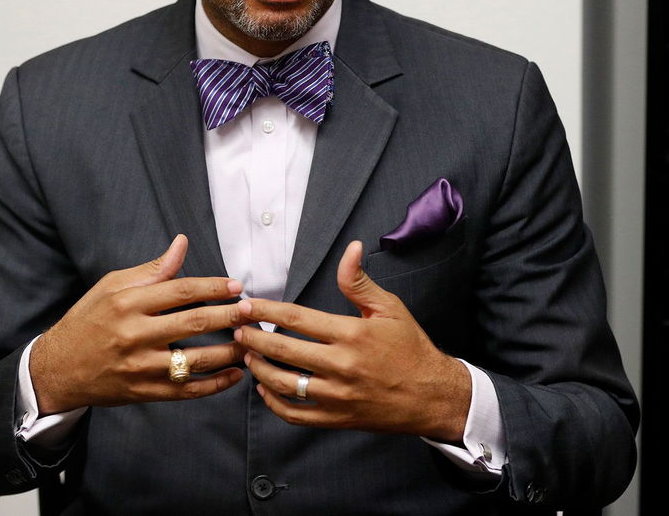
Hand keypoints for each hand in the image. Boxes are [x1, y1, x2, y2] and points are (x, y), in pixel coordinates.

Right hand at [30, 234, 250, 413]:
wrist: (59, 368)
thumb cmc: (88, 320)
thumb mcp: (111, 287)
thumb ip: (151, 270)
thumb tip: (181, 243)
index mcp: (128, 303)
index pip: (181, 291)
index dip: (213, 287)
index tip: (236, 286)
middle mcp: (135, 335)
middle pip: (194, 324)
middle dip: (229, 317)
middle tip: (251, 311)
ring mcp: (141, 367)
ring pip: (196, 360)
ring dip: (229, 351)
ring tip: (251, 341)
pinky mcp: (144, 392)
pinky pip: (187, 390)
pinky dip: (215, 385)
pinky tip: (235, 375)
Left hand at [236, 241, 470, 442]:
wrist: (432, 395)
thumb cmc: (410, 348)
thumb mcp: (390, 308)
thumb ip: (359, 282)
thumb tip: (350, 248)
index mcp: (352, 335)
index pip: (297, 319)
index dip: (266, 310)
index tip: (246, 305)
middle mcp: (342, 366)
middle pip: (283, 350)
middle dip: (252, 337)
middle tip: (236, 328)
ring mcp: (338, 396)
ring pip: (284, 384)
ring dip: (259, 368)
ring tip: (248, 354)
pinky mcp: (337, 419)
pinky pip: (296, 415)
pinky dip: (274, 403)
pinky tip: (265, 389)